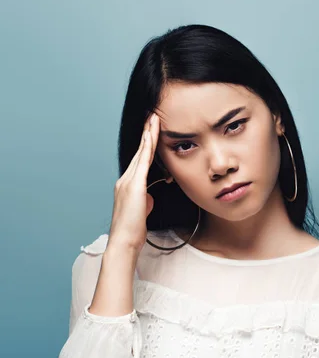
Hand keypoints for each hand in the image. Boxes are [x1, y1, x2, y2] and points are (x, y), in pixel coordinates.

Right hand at [107, 112, 160, 254]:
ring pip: (140, 153)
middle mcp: (125, 180)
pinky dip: (147, 148)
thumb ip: (145, 201)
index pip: (139, 160)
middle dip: (147, 133)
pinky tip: (152, 137)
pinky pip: (142, 162)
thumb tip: (150, 197)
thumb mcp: (142, 211)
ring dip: (148, 135)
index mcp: (128, 185)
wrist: (124, 242)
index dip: (146, 144)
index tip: (152, 129)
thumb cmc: (133, 230)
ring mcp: (128, 182)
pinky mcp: (134, 187)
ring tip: (154, 119)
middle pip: (139, 151)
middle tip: (153, 115)